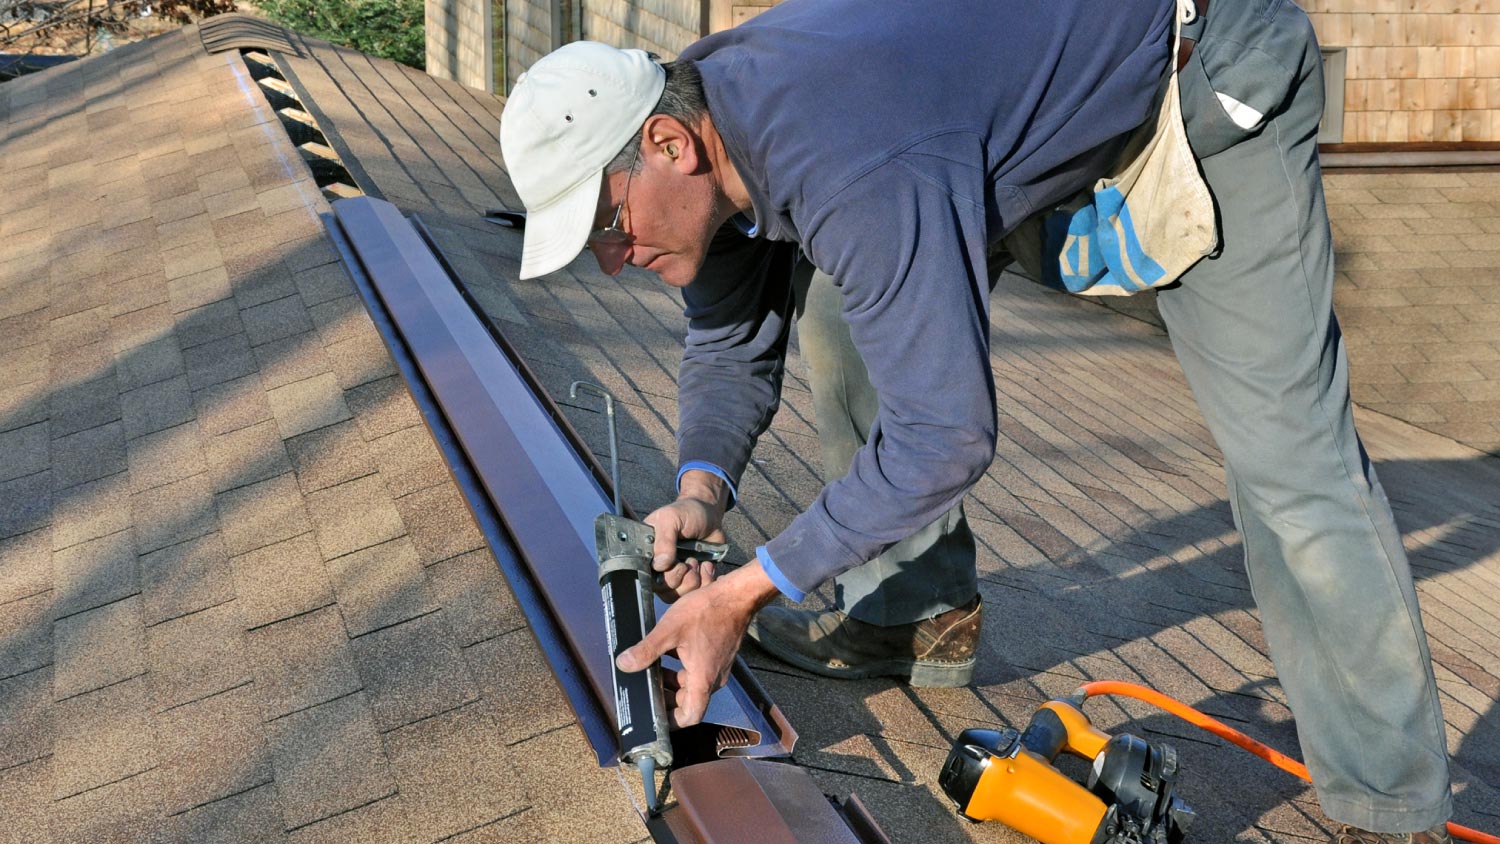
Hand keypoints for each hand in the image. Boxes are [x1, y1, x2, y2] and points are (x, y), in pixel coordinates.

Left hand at [616, 560, 779, 726]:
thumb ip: (646, 650)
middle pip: (688, 702)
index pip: (690, 717)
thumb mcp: (669, 630)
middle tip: (645, 688)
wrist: (735, 596)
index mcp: (703, 679)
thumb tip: (624, 664)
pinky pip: (698, 672)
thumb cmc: (707, 612)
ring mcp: (717, 668)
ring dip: (672, 682)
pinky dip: (681, 669)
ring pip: (692, 686)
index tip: (654, 717)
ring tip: (652, 669)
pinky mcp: (718, 656)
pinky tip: (667, 654)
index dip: (671, 721)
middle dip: (666, 698)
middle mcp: (713, 679)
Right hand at [643, 470, 729, 599]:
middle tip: (689, 559)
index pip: (646, 578)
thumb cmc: (686, 513)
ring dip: (694, 579)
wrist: (709, 514)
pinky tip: (707, 565)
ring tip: (697, 561)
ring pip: (681, 595)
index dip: (662, 577)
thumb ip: (664, 540)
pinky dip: (706, 580)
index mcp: (648, 555)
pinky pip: (698, 592)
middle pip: (665, 591)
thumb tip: (660, 565)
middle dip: (681, 576)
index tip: (676, 563)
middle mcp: (660, 569)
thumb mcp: (671, 518)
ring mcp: (678, 576)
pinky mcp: (695, 579)